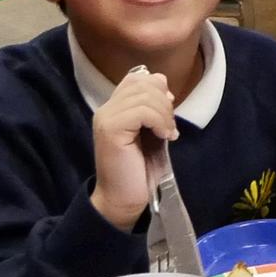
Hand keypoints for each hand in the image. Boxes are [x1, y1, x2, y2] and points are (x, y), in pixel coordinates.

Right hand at [89, 67, 179, 229]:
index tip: (168, 110)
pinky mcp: (110, 130)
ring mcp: (106, 118)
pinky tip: (165, 137)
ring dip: (165, 114)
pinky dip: (160, 122)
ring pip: (144, 96)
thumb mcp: (150, 130)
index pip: (136, 78)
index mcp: (114, 107)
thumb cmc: (139, 168)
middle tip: (169, 126)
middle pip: (142, 83)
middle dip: (164, 102)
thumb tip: (162, 80)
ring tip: (168, 134)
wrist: (123, 197)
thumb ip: (153, 106)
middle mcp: (106, 109)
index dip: (157, 88)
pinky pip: (142, 111)